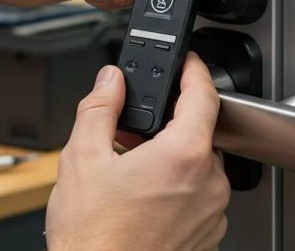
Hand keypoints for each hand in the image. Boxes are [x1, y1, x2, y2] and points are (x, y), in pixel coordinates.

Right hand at [45, 53, 229, 250]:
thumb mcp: (82, 158)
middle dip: (168, 123)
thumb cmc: (93, 238)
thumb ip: (100, 107)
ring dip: (172, 156)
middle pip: (199, 131)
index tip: (188, 62)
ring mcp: (212, 211)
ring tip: (132, 170)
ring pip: (199, 164)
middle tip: (134, 130)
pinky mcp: (208, 233)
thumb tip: (110, 80)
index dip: (194, 70)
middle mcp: (209, 182)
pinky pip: (200, 194)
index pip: (203, 94)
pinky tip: (144, 196)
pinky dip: (178, 185)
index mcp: (184, 155)